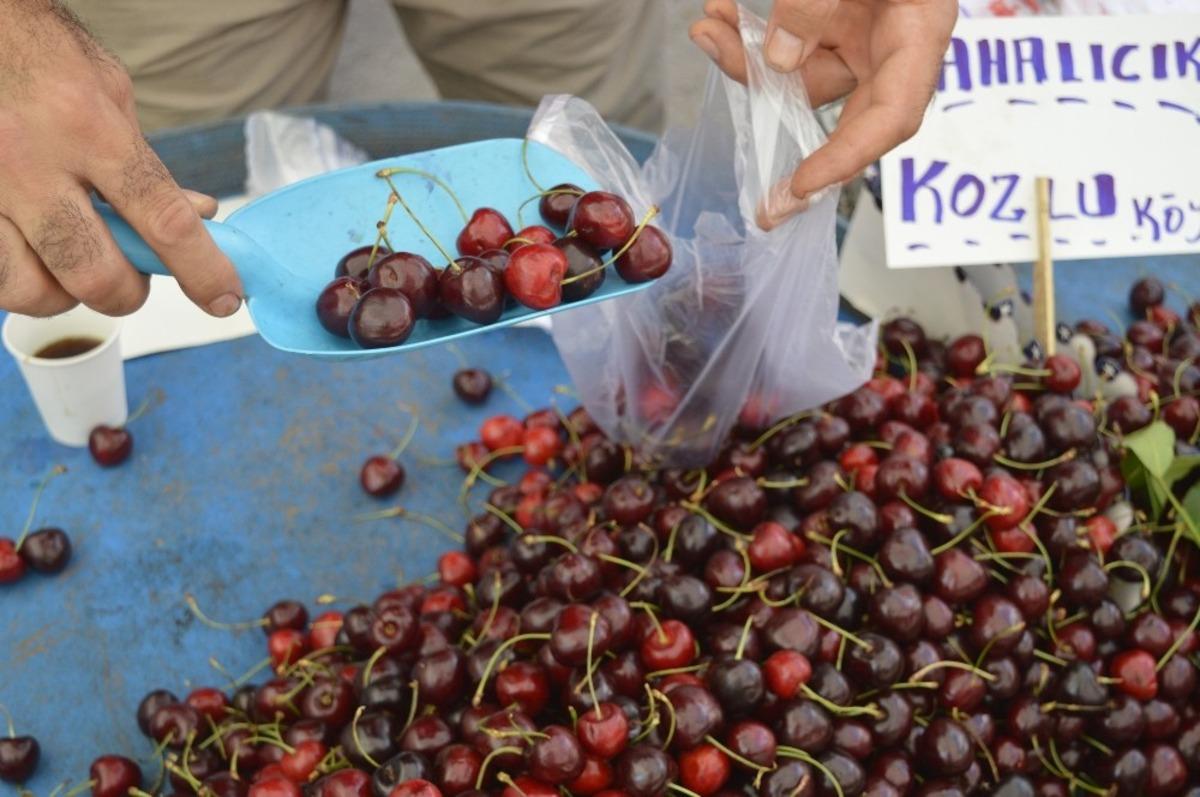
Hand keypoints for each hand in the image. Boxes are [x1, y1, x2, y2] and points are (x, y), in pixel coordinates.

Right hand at [0, 1, 240, 316]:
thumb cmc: (46, 59)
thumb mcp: (112, 96)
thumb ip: (148, 164)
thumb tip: (198, 218)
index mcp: (88, 127)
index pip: (163, 219)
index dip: (202, 270)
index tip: (223, 298)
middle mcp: (31, 160)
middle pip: (95, 273)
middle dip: (126, 292)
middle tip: (131, 277)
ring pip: (32, 288)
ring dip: (67, 293)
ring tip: (75, 266)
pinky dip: (22, 280)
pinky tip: (35, 256)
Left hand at [690, 0, 956, 227]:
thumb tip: (779, 57)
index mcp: (919, 30)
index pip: (891, 117)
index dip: (846, 158)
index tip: (799, 186)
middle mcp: (894, 42)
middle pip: (837, 106)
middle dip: (780, 126)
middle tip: (758, 200)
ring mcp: (863, 30)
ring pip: (799, 73)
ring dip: (746, 58)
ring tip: (708, 28)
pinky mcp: (834, 17)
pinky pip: (789, 40)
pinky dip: (750, 33)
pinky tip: (718, 14)